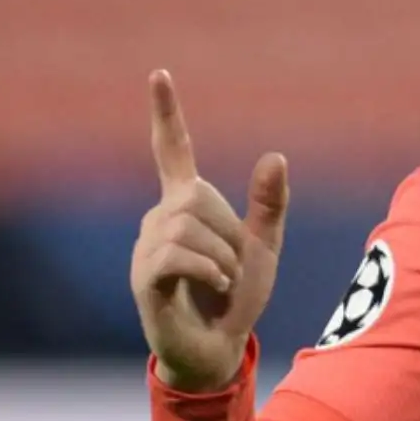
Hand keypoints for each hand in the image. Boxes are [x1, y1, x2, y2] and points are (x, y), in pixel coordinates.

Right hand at [130, 70, 288, 392]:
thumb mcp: (264, 246)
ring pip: (189, 227)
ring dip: (222, 258)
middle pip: (198, 199)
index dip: (167, 113)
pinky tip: (214, 287)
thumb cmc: (237, 296)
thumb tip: (275, 154)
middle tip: (231, 269)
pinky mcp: (144, 277)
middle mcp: (160, 218)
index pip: (173, 150)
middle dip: (229, 235)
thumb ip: (269, 203)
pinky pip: (178, 254)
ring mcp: (147, 247)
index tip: (159, 73)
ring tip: (220, 283)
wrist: (219, 347)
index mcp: (188, 205)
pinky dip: (209, 271)